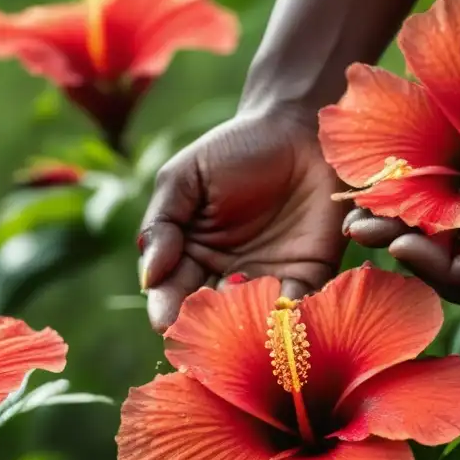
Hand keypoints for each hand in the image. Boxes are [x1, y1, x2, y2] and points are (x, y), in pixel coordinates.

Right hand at [139, 106, 348, 331]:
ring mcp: (269, 282)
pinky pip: (300, 307)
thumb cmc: (235, 148)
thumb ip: (162, 222)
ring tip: (249, 326)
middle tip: (210, 330)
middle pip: (210, 318)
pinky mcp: (311, 277)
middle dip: (208, 329)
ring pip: (254, 322)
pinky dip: (292, 318)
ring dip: (250, 329)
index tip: (165, 319)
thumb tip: (148, 277)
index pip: (170, 295)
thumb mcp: (186, 176)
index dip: (166, 309)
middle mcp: (227, 278)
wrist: (299, 129)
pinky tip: (286, 317)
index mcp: (190, 258)